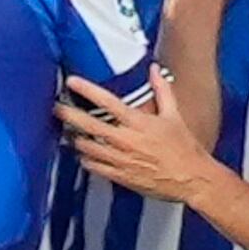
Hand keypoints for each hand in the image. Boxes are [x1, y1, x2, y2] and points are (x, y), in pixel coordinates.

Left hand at [55, 75, 217, 207]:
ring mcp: (121, 160)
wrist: (192, 179)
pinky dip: (85, 158)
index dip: (86, 90)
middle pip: (88, 124)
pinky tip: (83, 153)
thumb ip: (162, 90)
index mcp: (138, 123)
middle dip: (68, 114)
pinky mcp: (120, 176)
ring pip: (87, 146)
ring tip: (66, 131)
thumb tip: (154, 70)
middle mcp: (126, 140)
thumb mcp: (174, 115)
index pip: (106, 101)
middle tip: (56, 108)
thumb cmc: (184, 148)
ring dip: (74, 138)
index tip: (72, 82)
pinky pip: (94, 166)